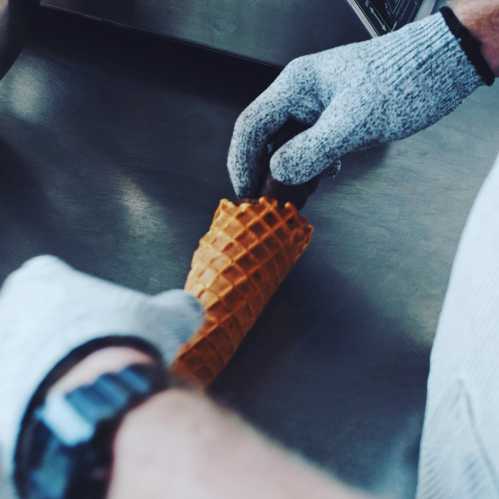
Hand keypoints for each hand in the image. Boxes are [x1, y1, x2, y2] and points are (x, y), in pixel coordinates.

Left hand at [0, 255, 202, 479]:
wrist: (95, 395)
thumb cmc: (124, 341)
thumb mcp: (165, 317)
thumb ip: (176, 307)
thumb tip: (188, 307)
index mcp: (42, 281)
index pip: (43, 273)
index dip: (65, 289)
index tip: (84, 306)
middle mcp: (11, 315)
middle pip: (26, 316)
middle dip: (51, 331)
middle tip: (82, 349)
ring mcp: (1, 359)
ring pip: (18, 356)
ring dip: (41, 367)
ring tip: (77, 383)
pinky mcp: (0, 402)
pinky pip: (17, 397)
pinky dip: (37, 401)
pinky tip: (67, 408)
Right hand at [228, 11, 486, 197]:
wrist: (442, 65)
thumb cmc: (403, 83)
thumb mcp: (355, 123)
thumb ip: (312, 150)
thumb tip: (278, 174)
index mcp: (296, 86)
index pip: (251, 126)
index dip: (242, 163)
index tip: (246, 194)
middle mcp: (300, 95)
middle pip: (264, 137)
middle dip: (263, 171)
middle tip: (268, 202)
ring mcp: (316, 105)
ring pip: (287, 144)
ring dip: (288, 171)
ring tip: (297, 194)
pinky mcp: (332, 116)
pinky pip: (309, 144)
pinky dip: (311, 164)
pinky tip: (326, 173)